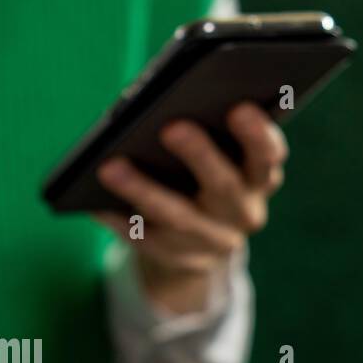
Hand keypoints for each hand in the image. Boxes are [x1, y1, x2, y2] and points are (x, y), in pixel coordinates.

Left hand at [94, 102, 286, 314]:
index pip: (267, 156)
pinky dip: (120, 220)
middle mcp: (243, 212)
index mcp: (259, 178)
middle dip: (200, 155)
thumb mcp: (223, 157)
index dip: (257, 134)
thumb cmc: (205, 173)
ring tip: (110, 166)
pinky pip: (146, 241)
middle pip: (223, 186)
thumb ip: (213, 132)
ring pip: (177, 217)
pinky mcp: (180, 260)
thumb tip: (165, 102)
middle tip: (172, 127)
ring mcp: (212, 242)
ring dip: (143, 190)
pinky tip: (95, 203)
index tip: (239, 108)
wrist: (203, 242)